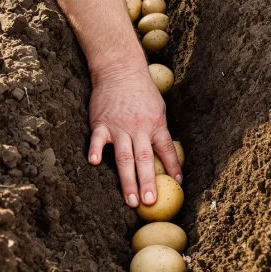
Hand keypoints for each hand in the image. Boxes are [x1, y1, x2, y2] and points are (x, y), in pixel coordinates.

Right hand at [88, 67, 182, 207]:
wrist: (120, 69)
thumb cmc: (141, 90)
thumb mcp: (159, 108)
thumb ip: (159, 130)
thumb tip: (165, 155)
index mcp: (155, 124)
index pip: (166, 150)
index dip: (173, 167)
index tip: (177, 185)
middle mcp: (138, 128)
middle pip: (144, 160)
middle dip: (147, 183)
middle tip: (149, 203)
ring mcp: (119, 127)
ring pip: (124, 157)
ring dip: (127, 180)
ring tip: (130, 200)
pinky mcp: (101, 123)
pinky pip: (98, 139)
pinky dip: (95, 150)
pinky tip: (93, 163)